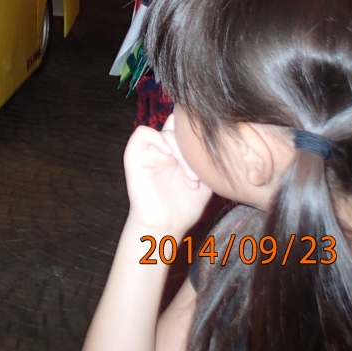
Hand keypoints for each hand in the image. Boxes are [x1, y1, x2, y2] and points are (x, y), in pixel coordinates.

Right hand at [122, 117, 212, 236]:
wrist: (167, 224)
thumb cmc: (186, 205)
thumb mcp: (205, 178)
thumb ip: (206, 156)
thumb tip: (217, 138)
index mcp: (179, 150)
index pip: (186, 126)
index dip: (198, 134)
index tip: (210, 156)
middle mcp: (163, 146)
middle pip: (180, 126)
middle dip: (193, 148)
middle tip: (200, 175)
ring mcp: (149, 149)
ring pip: (167, 131)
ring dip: (182, 154)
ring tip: (191, 178)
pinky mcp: (134, 154)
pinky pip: (142, 133)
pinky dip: (157, 139)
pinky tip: (168, 154)